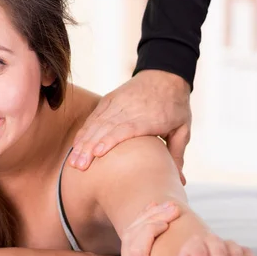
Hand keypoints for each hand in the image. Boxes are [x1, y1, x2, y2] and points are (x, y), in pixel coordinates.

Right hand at [71, 70, 190, 184]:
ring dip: (83, 142)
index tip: (98, 152)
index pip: (126, 128)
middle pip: (106, 128)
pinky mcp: (109, 99)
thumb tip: (179, 182)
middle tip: (79, 166)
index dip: (111, 140)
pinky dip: (84, 132)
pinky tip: (76, 146)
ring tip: (74, 161)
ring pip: (96, 123)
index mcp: (149, 117)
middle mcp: (130, 109)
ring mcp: (117, 103)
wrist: (164, 74)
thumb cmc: (175, 105)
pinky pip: (93, 117)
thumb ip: (177, 154)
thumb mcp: (182, 129)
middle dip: (90, 147)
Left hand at [121, 201, 179, 255]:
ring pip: (129, 234)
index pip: (138, 252)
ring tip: (168, 205)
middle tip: (172, 207)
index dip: (150, 232)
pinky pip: (130, 233)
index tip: (167, 223)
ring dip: (149, 215)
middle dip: (151, 218)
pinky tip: (154, 206)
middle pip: (131, 240)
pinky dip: (143, 217)